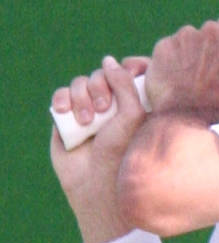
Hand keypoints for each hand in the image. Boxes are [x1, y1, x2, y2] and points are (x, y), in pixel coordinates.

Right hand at [50, 56, 148, 242]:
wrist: (95, 182)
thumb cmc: (121, 151)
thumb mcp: (132, 115)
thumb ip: (124, 83)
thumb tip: (108, 60)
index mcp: (134, 102)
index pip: (130, 72)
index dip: (130, 66)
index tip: (134, 70)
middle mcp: (112, 104)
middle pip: (102, 74)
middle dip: (101, 86)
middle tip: (105, 110)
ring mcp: (88, 110)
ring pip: (81, 82)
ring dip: (82, 97)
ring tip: (87, 121)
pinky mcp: (66, 117)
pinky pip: (61, 95)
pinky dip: (62, 99)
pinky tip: (65, 113)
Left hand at [145, 15, 218, 122]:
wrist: (186, 118)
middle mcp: (208, 30)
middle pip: (208, 31)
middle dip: (207, 46)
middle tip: (206, 70)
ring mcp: (183, 36)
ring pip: (187, 40)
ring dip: (189, 53)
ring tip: (189, 77)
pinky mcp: (163, 46)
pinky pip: (169, 49)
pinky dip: (171, 61)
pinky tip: (175, 78)